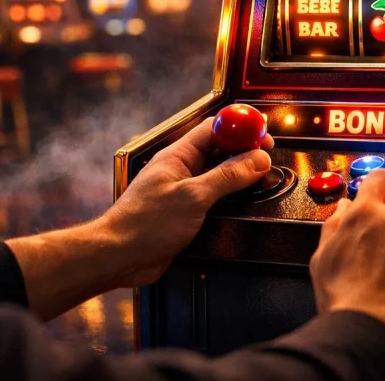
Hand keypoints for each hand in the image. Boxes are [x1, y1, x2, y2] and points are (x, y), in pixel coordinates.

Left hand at [97, 117, 273, 286]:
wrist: (118, 257)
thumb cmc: (142, 225)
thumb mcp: (193, 197)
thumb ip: (227, 177)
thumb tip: (257, 159)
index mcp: (178, 155)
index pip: (215, 128)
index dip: (241, 128)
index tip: (263, 136)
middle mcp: (181, 169)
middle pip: (219, 148)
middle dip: (244, 149)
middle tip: (267, 157)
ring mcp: (183, 189)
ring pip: (218, 172)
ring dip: (239, 173)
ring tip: (260, 177)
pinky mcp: (186, 211)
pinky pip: (214, 195)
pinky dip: (231, 194)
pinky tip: (242, 200)